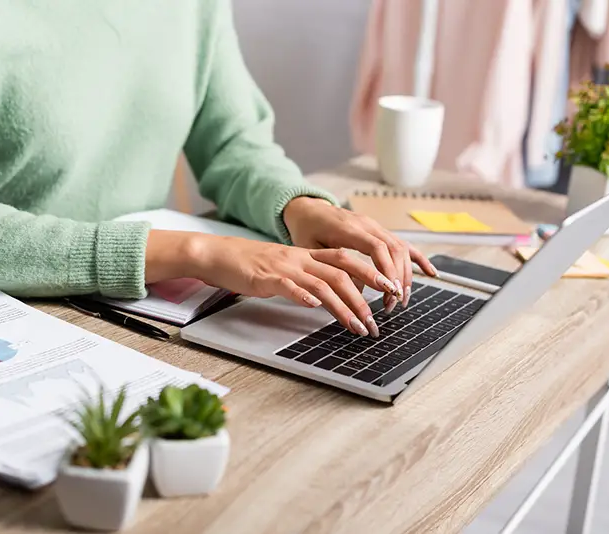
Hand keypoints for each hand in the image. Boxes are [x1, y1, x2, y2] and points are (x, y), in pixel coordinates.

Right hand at [160, 233, 403, 336]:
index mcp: (307, 255)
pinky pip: (288, 284)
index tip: (390, 289)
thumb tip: (328, 297)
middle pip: (342, 272)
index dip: (371, 272)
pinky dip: (303, 295)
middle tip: (381, 315)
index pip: (347, 259)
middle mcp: (300, 258)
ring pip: (322, 283)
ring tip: (358, 325)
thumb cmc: (251, 265)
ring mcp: (284, 267)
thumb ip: (308, 278)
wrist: (219, 255)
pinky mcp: (265, 277)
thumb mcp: (285, 268)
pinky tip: (314, 306)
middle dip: (366, 294)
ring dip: (344, 306)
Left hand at [283, 197, 437, 311]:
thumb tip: (357, 290)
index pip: (376, 248)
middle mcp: (367, 225)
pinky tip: (431, 274)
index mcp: (349, 228)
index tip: (391, 291)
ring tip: (400, 299)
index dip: (387, 269)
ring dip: (405, 275)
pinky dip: (419, 259)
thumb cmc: (306, 230)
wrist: (308, 209)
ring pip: (401, 248)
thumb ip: (332, 267)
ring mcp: (376, 226)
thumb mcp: (312, 250)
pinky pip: (404, 244)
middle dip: (397, 278)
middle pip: (394, 250)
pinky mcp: (380, 231)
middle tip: (392, 303)